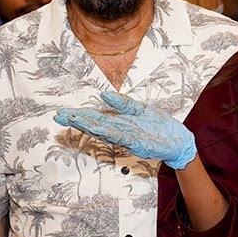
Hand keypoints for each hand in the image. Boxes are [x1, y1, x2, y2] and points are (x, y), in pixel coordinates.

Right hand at [56, 91, 196, 168]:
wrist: (179, 140)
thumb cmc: (160, 127)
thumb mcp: (140, 110)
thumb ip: (123, 103)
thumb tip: (104, 94)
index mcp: (120, 123)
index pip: (96, 118)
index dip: (79, 115)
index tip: (63, 113)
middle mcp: (120, 131)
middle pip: (95, 124)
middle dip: (77, 120)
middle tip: (59, 116)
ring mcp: (128, 137)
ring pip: (104, 130)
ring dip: (88, 125)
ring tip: (72, 119)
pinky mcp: (138, 141)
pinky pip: (120, 135)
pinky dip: (108, 131)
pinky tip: (97, 127)